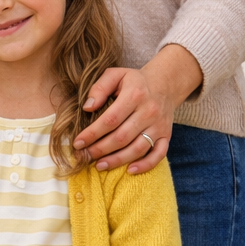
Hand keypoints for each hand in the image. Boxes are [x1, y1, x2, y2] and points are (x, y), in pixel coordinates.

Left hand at [72, 45, 203, 174]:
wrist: (164, 84)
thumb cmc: (134, 81)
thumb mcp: (115, 75)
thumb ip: (99, 88)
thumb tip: (87, 107)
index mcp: (134, 94)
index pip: (110, 119)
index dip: (92, 133)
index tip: (78, 142)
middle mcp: (149, 111)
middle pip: (122, 137)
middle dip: (100, 149)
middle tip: (85, 156)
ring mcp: (159, 125)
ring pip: (137, 149)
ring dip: (117, 160)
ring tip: (100, 165)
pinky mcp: (166, 135)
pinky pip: (158, 155)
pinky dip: (145, 165)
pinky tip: (130, 170)